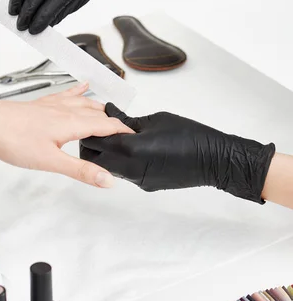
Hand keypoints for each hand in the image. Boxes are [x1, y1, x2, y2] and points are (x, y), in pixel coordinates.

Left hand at [0, 85, 132, 186]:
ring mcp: (52, 105)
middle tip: (126, 132)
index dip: (124, 132)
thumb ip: (80, 170)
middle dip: (114, 121)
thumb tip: (108, 179)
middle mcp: (65, 110)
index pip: (107, 125)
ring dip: (100, 108)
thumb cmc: (13, 139)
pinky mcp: (40, 105)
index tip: (137, 137)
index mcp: (72, 123)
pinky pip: (66, 95)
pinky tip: (83, 87)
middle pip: (98, 113)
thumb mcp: (50, 161)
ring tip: (111, 113)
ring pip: (84, 103)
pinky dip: (79, 92)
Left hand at [80, 103, 274, 202]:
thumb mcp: (155, 120)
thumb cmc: (188, 134)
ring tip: (115, 138)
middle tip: (98, 129)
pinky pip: (124, 173)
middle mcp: (129, 167)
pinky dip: (121, 161)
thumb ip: (128, 121)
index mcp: (129, 148)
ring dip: (105, 154)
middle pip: (94, 158)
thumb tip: (111, 115)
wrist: (211, 160)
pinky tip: (132, 150)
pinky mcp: (145, 185)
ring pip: (107, 167)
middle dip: (90, 143)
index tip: (94, 116)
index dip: (90, 126)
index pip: (94, 139)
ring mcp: (137, 179)